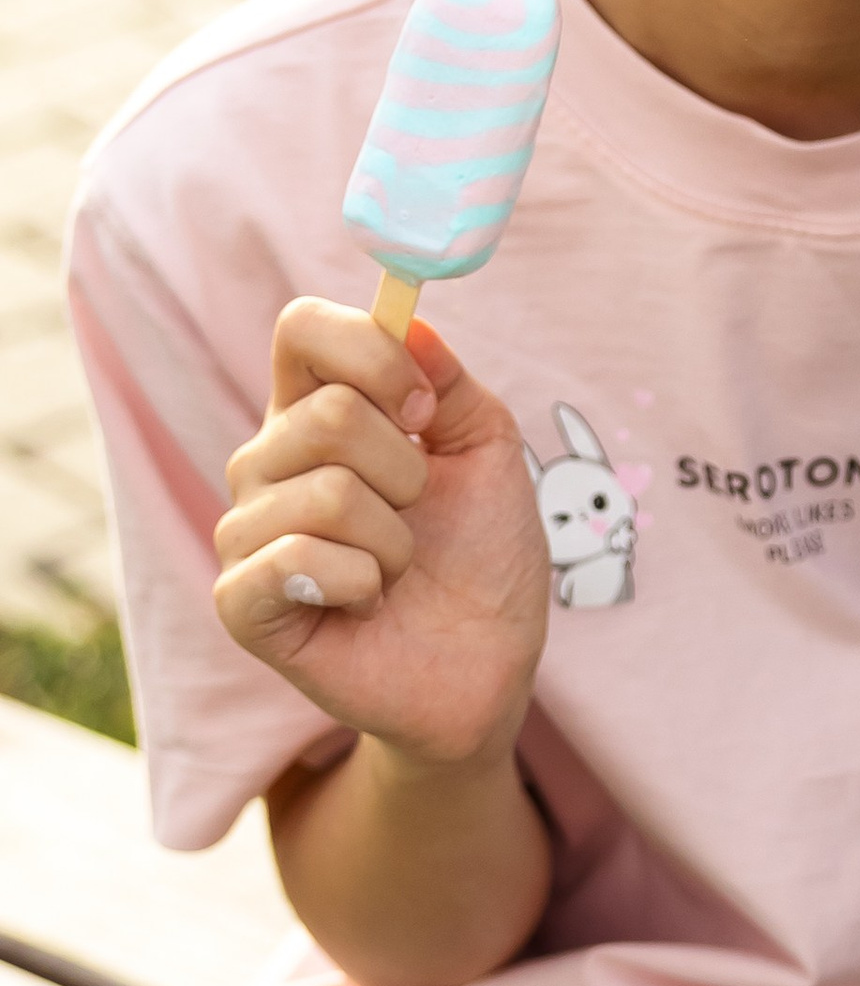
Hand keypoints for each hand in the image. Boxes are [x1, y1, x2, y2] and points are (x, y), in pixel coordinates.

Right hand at [214, 299, 549, 766]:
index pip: (302, 330)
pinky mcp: (243, 603)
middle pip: (328, 414)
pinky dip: (358, 579)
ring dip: (394, 538)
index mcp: (317, 411)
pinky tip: (365, 602)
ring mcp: (249, 533)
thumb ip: (451, 382)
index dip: (370, 352)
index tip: (426, 407)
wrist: (490, 663)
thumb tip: (409, 322)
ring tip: (396, 568)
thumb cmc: (483, 554)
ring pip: (326, 492)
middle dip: (409, 470)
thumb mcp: (489, 451)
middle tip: (419, 513)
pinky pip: (289, 560)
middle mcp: (268, 463)